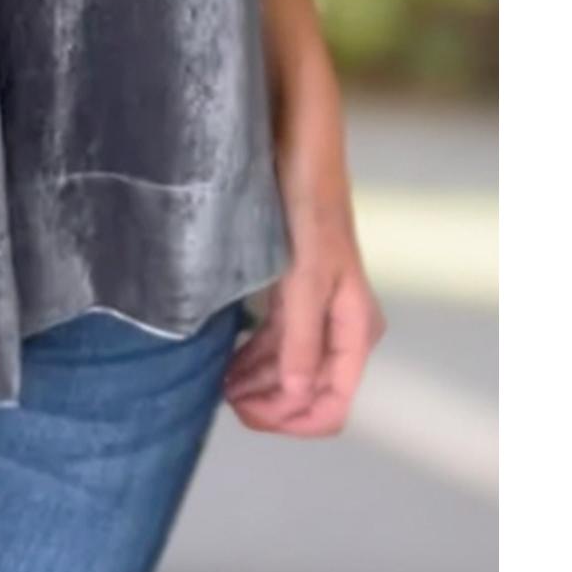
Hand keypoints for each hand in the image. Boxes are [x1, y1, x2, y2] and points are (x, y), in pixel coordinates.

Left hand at [222, 201, 385, 435]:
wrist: (300, 151)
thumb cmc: (307, 209)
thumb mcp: (303, 278)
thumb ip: (301, 339)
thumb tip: (297, 394)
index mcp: (354, 330)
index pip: (332, 404)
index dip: (292, 419)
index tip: (247, 413)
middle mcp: (340, 327)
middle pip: (309, 391)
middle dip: (269, 405)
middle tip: (222, 400)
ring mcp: (317, 311)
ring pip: (290, 369)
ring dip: (258, 385)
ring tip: (218, 385)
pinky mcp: (294, 292)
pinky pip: (277, 342)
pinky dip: (254, 359)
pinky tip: (228, 364)